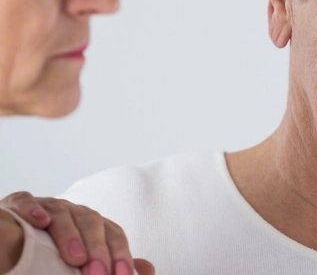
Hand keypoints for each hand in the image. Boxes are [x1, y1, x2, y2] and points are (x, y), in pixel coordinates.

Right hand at [0, 192, 153, 274]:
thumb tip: (148, 268)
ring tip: (75, 258)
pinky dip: (33, 209)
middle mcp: (74, 212)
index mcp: (93, 224)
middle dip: (97, 249)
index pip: (114, 234)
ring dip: (69, 235)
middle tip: (98, 274)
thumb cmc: (58, 249)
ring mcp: (48, 206)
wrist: (17, 232)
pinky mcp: (18, 204)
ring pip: (62, 214)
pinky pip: (26, 200)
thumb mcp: (88, 257)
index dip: (120, 254)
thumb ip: (115, 261)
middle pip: (92, 223)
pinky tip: (39, 221)